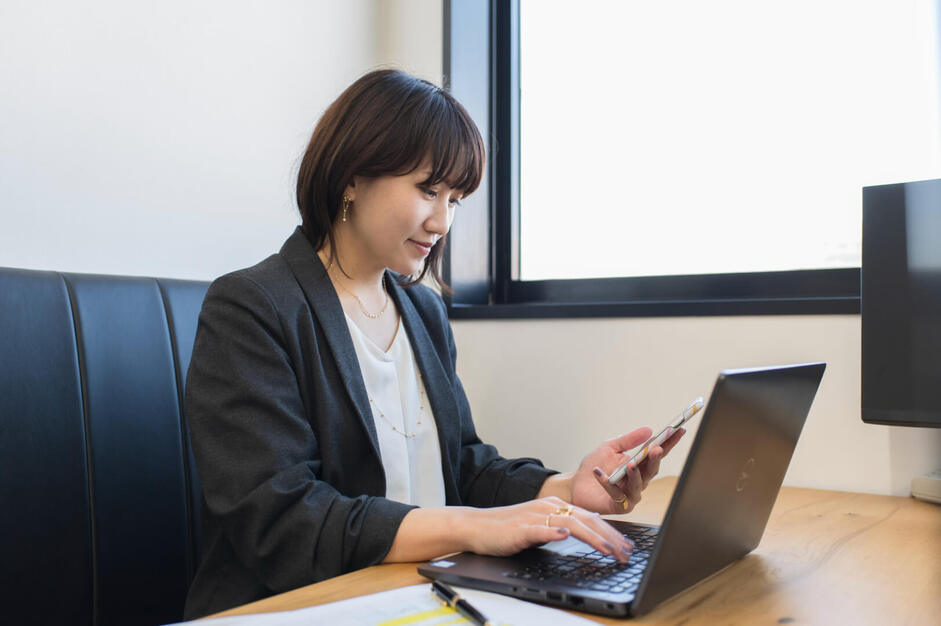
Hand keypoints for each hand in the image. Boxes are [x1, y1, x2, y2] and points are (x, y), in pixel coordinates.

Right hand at [463, 497, 634, 562]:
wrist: (478, 526)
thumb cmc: (510, 529)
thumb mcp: (542, 527)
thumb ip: (562, 529)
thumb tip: (589, 538)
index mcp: (556, 506)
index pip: (590, 517)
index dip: (612, 532)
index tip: (627, 546)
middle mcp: (549, 507)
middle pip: (587, 519)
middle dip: (610, 536)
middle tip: (626, 552)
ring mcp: (535, 515)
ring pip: (570, 523)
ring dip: (592, 537)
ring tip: (608, 549)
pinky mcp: (521, 527)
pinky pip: (540, 528)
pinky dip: (554, 532)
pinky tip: (565, 536)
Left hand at [571, 426, 684, 514]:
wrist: (576, 485)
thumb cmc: (594, 466)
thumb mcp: (610, 448)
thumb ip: (628, 440)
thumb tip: (649, 430)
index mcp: (639, 465)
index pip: (656, 454)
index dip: (669, 443)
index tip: (678, 430)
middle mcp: (638, 481)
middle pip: (651, 470)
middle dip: (655, 460)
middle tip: (657, 449)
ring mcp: (629, 494)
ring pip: (638, 485)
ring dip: (635, 474)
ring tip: (631, 465)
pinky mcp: (618, 505)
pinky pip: (615, 493)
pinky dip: (606, 482)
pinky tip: (599, 472)